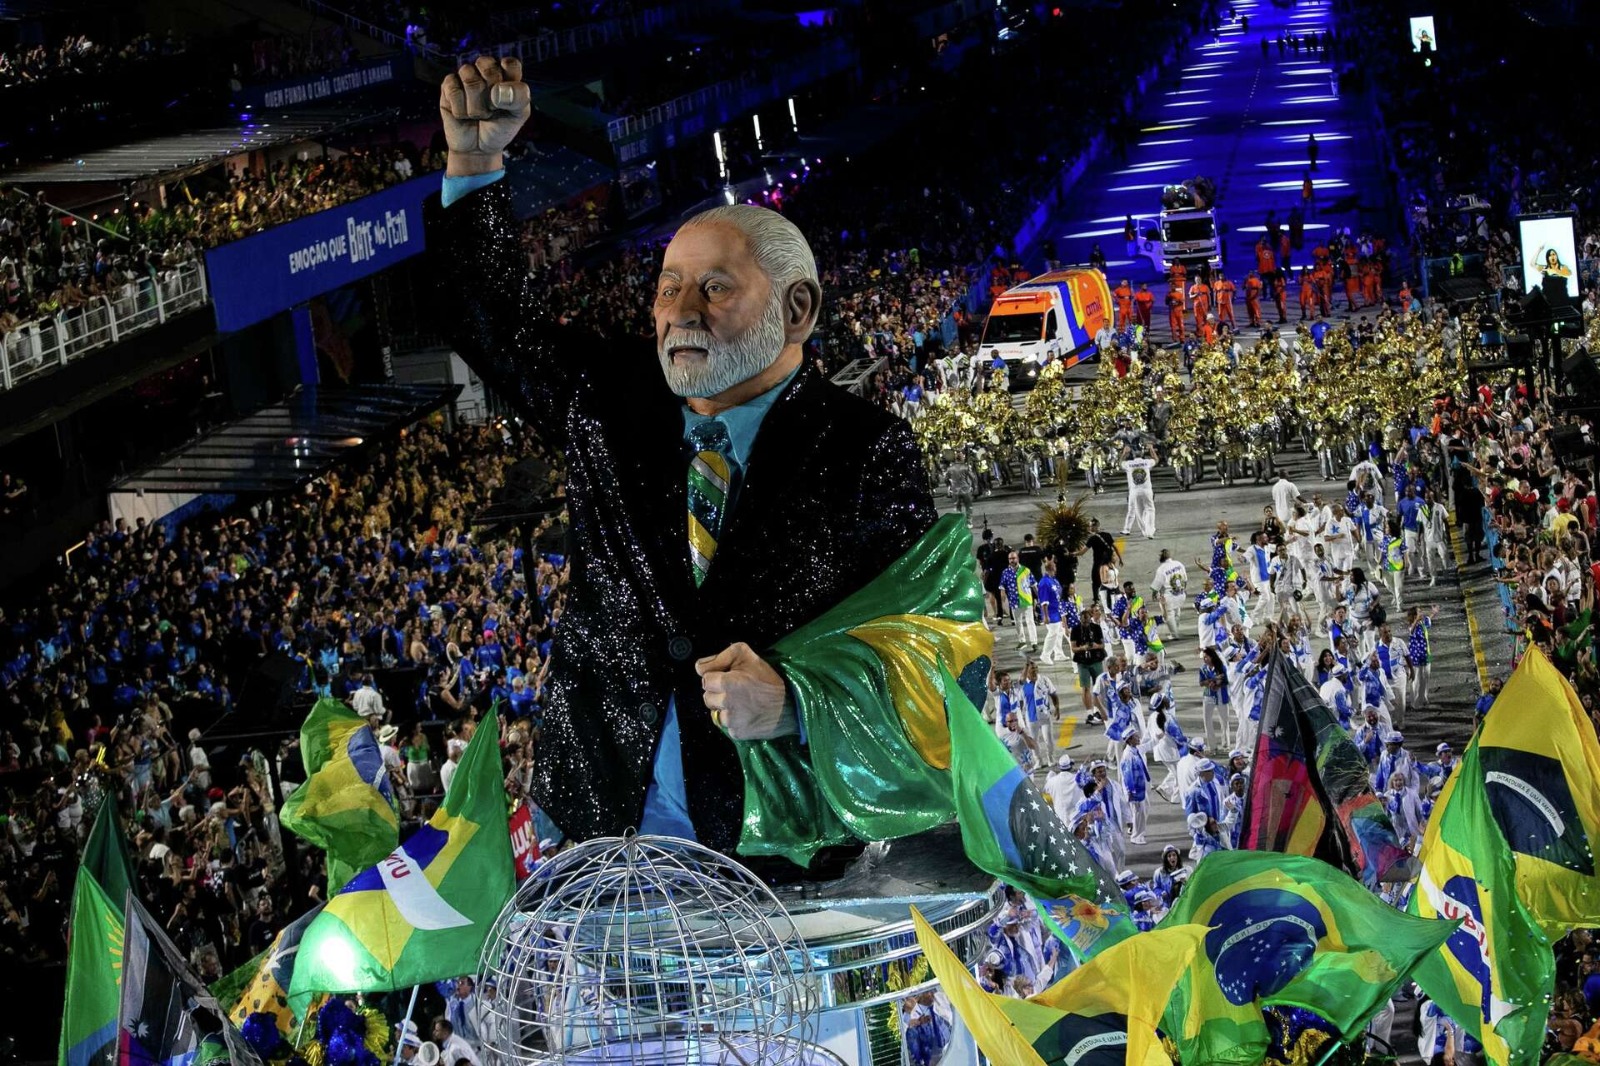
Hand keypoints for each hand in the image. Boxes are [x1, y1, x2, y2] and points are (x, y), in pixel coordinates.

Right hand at [439, 56, 530, 175]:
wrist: (479, 149)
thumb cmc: (500, 128)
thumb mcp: (518, 115)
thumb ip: (518, 97)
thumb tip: (497, 90)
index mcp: (506, 73)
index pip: (510, 63)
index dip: (509, 84)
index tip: (508, 103)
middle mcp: (485, 70)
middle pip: (488, 66)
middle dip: (492, 96)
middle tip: (493, 109)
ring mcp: (466, 76)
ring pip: (469, 77)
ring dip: (476, 105)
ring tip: (479, 114)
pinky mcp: (448, 86)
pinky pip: (453, 90)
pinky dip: (461, 110)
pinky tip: (464, 115)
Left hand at [696, 642, 794, 740]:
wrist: (791, 706)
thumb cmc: (769, 679)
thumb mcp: (748, 655)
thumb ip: (721, 656)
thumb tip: (700, 666)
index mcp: (727, 683)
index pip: (705, 679)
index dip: (716, 677)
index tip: (728, 678)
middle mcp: (726, 703)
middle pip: (707, 697)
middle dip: (717, 693)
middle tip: (735, 691)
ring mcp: (731, 721)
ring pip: (715, 713)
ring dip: (724, 708)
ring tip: (742, 704)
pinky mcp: (737, 734)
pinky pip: (727, 726)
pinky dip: (734, 722)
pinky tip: (747, 715)